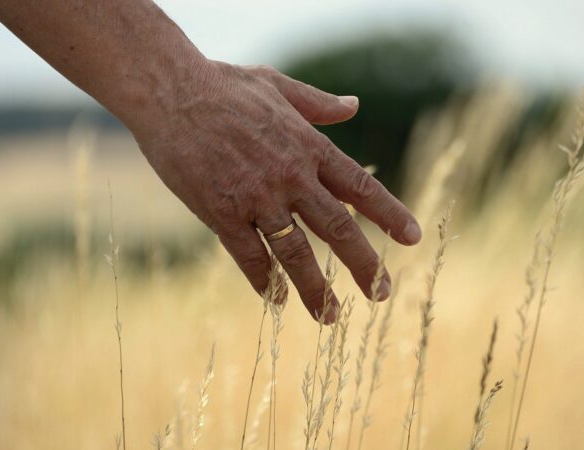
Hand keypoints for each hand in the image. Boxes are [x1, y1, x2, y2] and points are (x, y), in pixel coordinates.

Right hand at [132, 59, 421, 321]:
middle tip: (382, 293)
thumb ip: (318, 104)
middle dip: (364, 265)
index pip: (361, 187)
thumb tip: (354, 105)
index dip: (390, 215)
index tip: (413, 238)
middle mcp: (290, 176)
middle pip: (337, 229)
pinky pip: (248, 256)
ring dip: (315, 289)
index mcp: (309, 146)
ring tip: (330, 316)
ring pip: (295, 253)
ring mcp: (256, 197)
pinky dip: (263, 280)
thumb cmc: (224, 85)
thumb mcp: (278, 85)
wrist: (169, 92)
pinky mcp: (221, 213)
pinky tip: (274, 299)